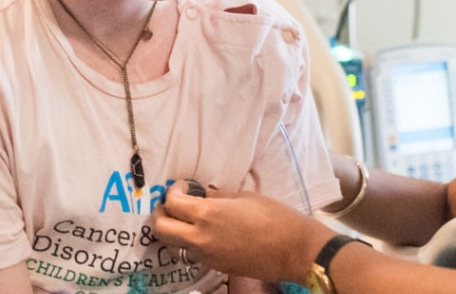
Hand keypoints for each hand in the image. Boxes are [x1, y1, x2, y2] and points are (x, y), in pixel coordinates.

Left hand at [153, 183, 325, 284]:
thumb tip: (204, 195)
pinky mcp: (216, 267)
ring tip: (186, 220)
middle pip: (161, 229)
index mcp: (207, 215)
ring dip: (173, 231)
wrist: (294, 250)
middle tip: (173, 204)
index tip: (183, 187)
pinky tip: (203, 233)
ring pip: (173, 245)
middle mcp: (201, 238)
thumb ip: (218, 196)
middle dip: (161, 214)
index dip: (172, 192)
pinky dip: (189, 243)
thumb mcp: (245, 198)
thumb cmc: (275, 217)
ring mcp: (207, 256)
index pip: (172, 204)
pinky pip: (192, 255)